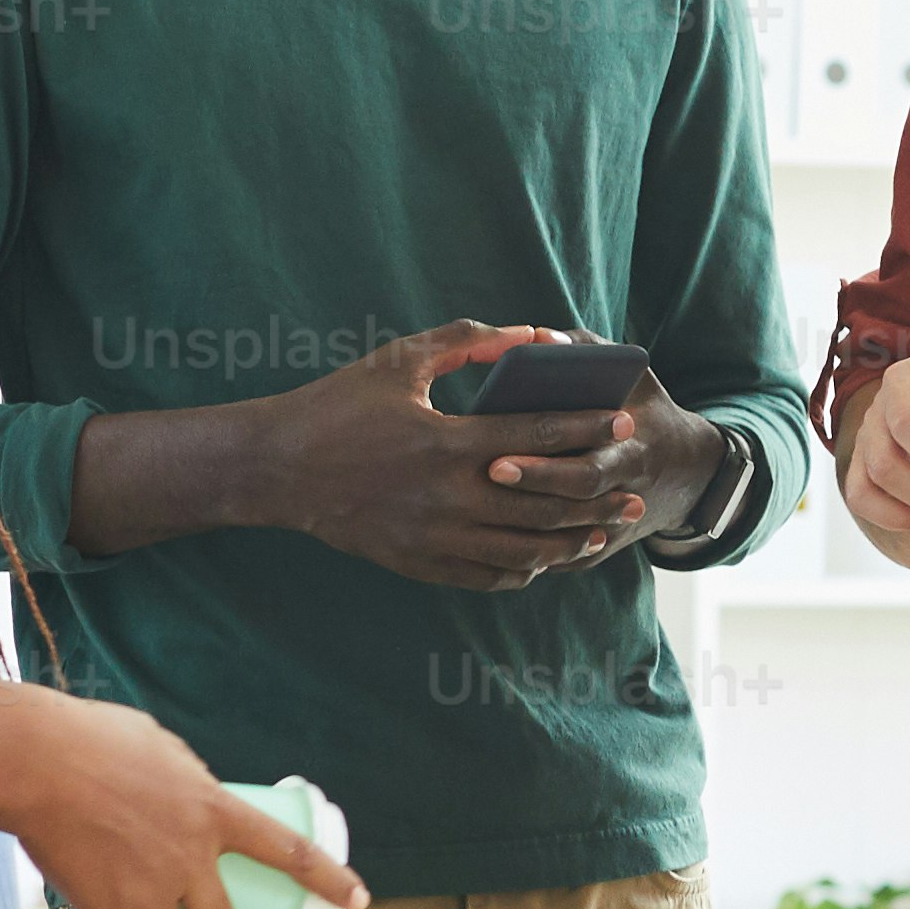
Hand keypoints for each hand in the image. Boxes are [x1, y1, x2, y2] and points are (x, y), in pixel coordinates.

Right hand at [0, 700, 365, 908]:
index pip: (289, 852)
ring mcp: (150, 888)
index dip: (329, 880)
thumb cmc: (90, 739)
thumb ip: (187, 781)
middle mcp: (191, 857)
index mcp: (213, 811)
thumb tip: (192, 799)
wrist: (34, 761)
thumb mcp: (162, 748)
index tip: (357, 901)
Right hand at [213, 321, 632, 591]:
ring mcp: (435, 536)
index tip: (623, 421)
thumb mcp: (398, 361)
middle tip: (633, 489)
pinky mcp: (420, 563)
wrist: (276, 469)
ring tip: (605, 531)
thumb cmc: (338, 406)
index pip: (538, 436)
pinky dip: (526, 569)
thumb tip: (528, 333)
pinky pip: (489, 575)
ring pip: (525, 548)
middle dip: (596, 496)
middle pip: (544, 501)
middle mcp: (448, 495)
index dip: (587, 428)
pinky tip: (547, 557)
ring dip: (571, 541)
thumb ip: (465, 342)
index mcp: (447, 441)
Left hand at [464, 363, 728, 573]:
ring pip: (563, 543)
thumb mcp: (632, 374)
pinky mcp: (602, 551)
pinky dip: (530, 558)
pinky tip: (489, 544)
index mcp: (632, 453)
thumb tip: (539, 338)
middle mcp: (626, 496)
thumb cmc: (644, 408)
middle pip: (568, 507)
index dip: (541, 467)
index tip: (494, 457)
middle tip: (481, 480)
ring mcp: (614, 529)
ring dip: (520, 532)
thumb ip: (587, 351)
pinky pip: (563, 561)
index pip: (584, 469)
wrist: (689, 472)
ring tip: (472, 518)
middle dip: (526, 495)